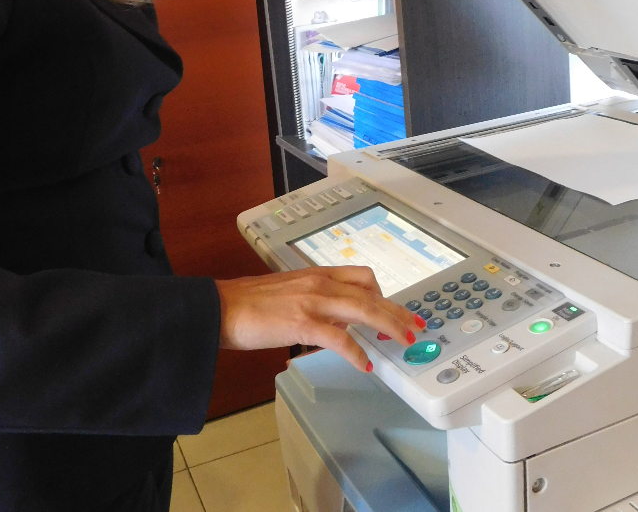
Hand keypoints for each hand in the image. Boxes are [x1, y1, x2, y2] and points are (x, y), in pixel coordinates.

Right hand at [215, 266, 423, 371]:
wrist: (222, 307)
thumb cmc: (250, 303)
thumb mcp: (290, 292)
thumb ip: (317, 301)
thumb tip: (338, 320)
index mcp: (316, 274)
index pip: (362, 277)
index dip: (384, 294)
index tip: (396, 308)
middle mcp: (319, 282)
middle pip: (371, 293)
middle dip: (397, 311)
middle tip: (415, 325)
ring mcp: (313, 301)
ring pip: (363, 309)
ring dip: (388, 325)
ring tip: (402, 340)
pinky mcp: (302, 322)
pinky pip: (339, 337)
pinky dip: (356, 351)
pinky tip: (364, 363)